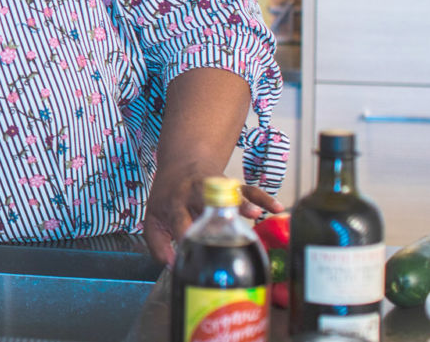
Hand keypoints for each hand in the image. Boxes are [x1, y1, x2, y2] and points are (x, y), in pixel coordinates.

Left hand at [143, 166, 284, 263]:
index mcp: (174, 203)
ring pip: (228, 194)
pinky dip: (263, 198)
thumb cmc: (169, 196)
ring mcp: (214, 187)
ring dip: (240, 203)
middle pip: (203, 202)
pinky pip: (249, 190)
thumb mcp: (154, 218)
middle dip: (213, 216)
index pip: (179, 221)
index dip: (185, 236)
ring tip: (254, 214)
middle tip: (221, 232)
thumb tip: (173, 267)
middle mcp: (194, 193)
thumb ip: (158, 245)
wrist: (182, 163)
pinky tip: (276, 208)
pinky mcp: (231, 185)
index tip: (193, 255)